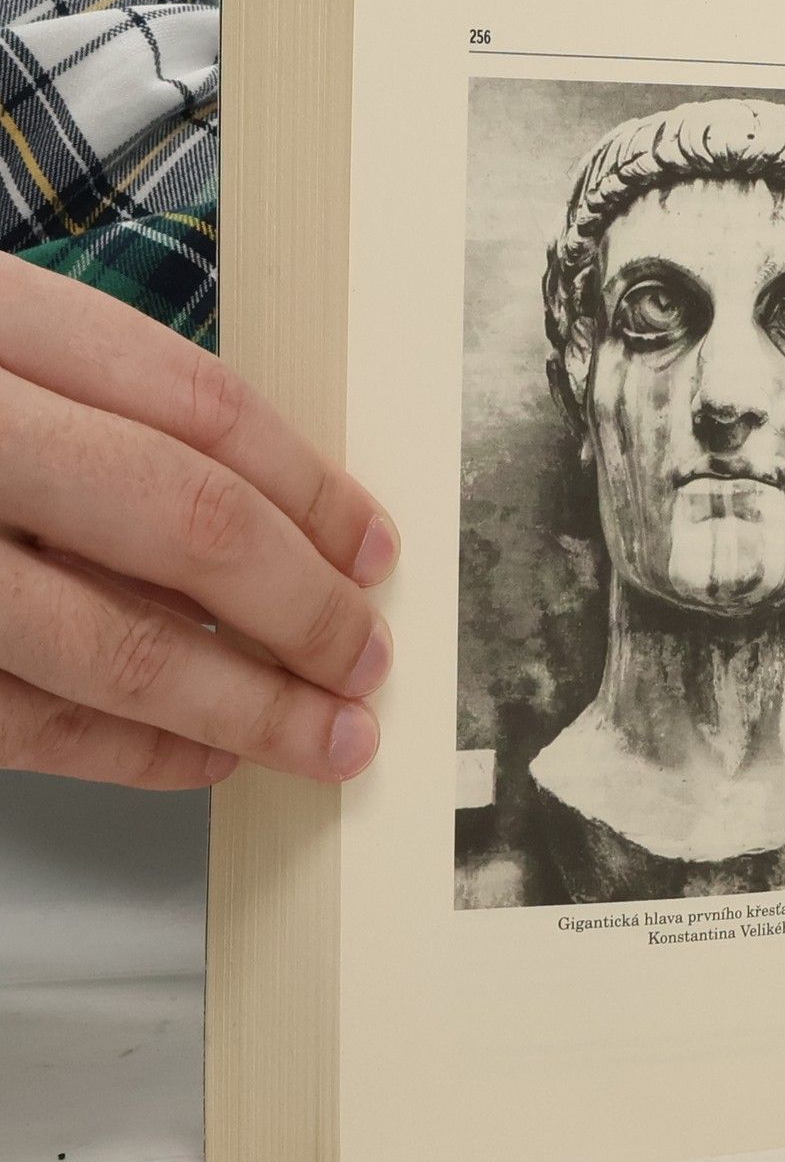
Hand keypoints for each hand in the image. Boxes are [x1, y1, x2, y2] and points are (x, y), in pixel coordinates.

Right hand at [0, 255, 398, 787]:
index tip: (374, 547)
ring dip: (241, 704)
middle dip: (302, 605)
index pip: (197, 405)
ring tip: (325, 735)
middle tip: (367, 655)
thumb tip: (278, 516)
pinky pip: (23, 719)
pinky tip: (201, 756)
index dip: (311, 489)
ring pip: (106, 643)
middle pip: (179, 520)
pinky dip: (129, 750)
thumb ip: (95, 406)